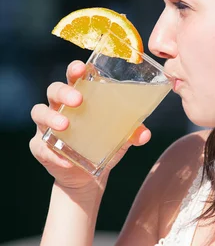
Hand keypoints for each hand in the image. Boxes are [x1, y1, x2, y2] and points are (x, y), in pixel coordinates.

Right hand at [29, 60, 151, 193]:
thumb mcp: (120, 138)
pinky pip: (41, 146)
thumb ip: (132, 133)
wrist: (87, 177)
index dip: (75, 70)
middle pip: (54, 90)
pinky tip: (66, 160)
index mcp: (80, 97)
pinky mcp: (40, 147)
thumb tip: (144, 134)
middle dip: (64, 92)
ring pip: (39, 112)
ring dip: (51, 117)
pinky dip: (53, 153)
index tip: (81, 68)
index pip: (75, 77)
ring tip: (65, 125)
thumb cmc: (103, 144)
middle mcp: (60, 107)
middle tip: (78, 100)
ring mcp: (47, 126)